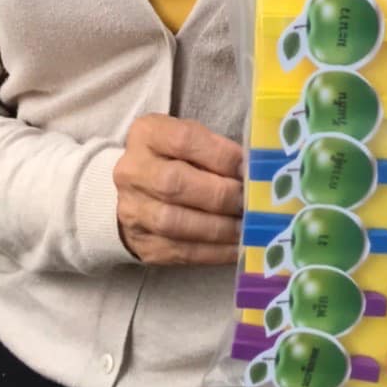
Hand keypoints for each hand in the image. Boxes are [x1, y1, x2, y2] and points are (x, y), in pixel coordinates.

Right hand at [114, 114, 243, 266]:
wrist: (139, 193)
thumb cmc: (176, 160)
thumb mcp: (191, 140)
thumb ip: (216, 150)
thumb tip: (254, 171)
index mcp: (147, 134)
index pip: (184, 140)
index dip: (221, 155)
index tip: (249, 168)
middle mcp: (132, 171)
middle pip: (174, 184)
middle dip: (220, 195)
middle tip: (249, 202)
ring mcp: (132, 210)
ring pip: (174, 223)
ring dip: (218, 228)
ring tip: (246, 227)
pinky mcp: (142, 244)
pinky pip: (179, 252)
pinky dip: (213, 252)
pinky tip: (236, 247)